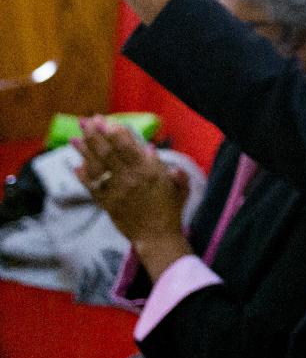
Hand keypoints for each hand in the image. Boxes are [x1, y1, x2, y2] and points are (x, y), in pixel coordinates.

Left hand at [73, 117, 191, 259]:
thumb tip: (150, 149)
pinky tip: (75, 166)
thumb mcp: (179, 185)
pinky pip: (91, 188)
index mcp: (148, 172)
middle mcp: (130, 179)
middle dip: (95, 135)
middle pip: (108, 153)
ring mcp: (116, 192)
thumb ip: (169, 166)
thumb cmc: (171, 208)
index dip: (115, 133)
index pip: (128, 147)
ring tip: (74, 138)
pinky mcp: (107, 204)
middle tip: (86, 121)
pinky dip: (82, 177)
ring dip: (84, 152)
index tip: (106, 121)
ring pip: (96, 168)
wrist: (157, 236)